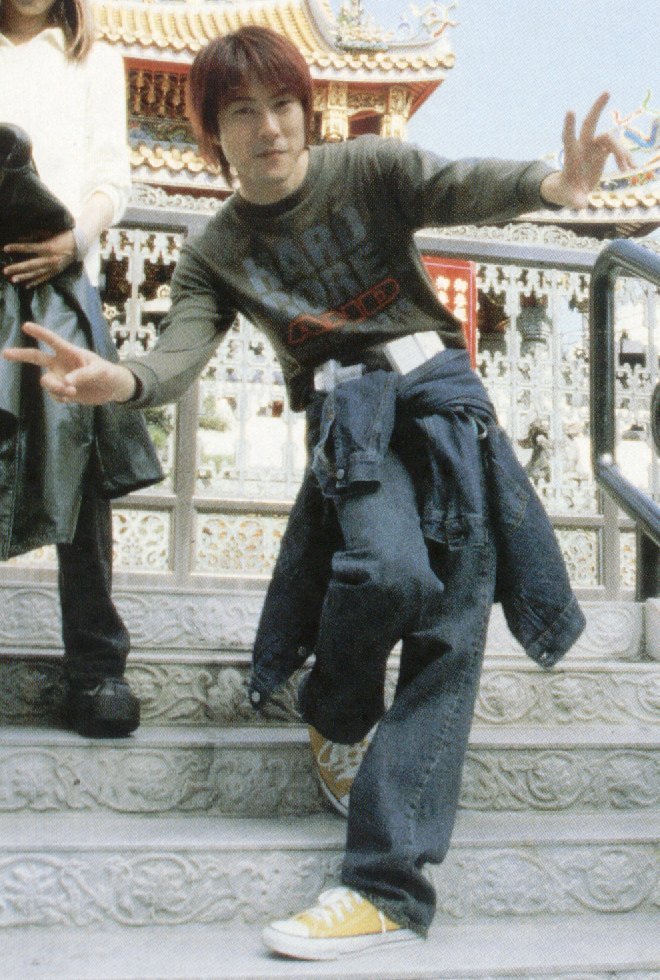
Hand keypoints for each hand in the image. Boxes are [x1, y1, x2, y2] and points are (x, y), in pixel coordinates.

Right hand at [2, 322, 136, 403]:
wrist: (112, 389)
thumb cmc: (107, 373)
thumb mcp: (99, 371)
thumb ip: (83, 375)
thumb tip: (66, 383)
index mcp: (70, 352)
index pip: (52, 341)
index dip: (40, 333)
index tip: (26, 326)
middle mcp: (61, 363)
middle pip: (36, 357)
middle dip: (21, 355)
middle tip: (5, 353)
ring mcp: (60, 377)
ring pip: (45, 381)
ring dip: (55, 388)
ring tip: (72, 391)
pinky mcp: (63, 390)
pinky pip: (53, 394)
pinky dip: (60, 396)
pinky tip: (71, 397)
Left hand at [3, 230, 76, 287]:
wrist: (79, 245)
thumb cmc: (62, 236)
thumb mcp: (48, 233)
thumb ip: (34, 236)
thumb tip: (19, 239)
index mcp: (48, 247)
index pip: (28, 248)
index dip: (16, 248)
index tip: (5, 248)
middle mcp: (50, 259)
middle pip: (30, 265)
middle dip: (17, 268)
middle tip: (5, 270)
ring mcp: (53, 268)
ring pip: (36, 274)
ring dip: (24, 277)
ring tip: (13, 279)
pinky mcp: (56, 272)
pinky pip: (44, 279)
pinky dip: (35, 282)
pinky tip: (26, 285)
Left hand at [540, 92, 634, 208]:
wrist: (572, 189)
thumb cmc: (567, 193)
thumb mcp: (570, 199)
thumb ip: (576, 201)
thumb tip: (582, 205)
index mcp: (571, 155)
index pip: (568, 138)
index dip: (569, 126)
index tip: (570, 111)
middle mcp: (582, 146)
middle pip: (589, 123)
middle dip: (597, 108)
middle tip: (607, 92)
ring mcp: (594, 146)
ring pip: (611, 140)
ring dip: (621, 152)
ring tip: (628, 169)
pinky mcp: (604, 151)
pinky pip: (618, 149)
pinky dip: (625, 157)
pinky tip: (631, 168)